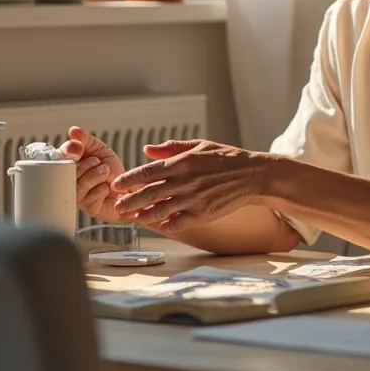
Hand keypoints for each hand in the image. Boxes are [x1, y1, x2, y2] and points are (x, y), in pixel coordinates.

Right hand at [60, 127, 127, 222]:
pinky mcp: (88, 208)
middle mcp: (71, 181)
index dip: (67, 152)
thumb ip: (85, 140)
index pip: (60, 157)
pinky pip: (89, 199)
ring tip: (105, 171)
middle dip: (85, 165)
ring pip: (79, 185)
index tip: (78, 150)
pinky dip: (101, 190)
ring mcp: (78, 195)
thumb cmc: (112, 169)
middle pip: (68, 173)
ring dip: (94, 175)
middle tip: (98, 161)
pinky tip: (107, 187)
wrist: (130, 187)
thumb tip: (72, 130)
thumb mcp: (100, 149)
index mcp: (71, 165)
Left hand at [112, 138, 269, 232]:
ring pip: (161, 210)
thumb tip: (147, 150)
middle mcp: (185, 181)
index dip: (130, 179)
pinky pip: (178, 222)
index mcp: (183, 162)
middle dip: (130, 200)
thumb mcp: (200, 145)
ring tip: (133, 217)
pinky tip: (158, 225)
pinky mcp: (202, 213)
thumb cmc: (226, 159)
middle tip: (117, 206)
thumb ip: (172, 148)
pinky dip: (165, 225)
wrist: (252, 175)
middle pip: (150, 193)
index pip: (148, 171)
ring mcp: (194, 199)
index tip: (116, 184)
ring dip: (144, 215)